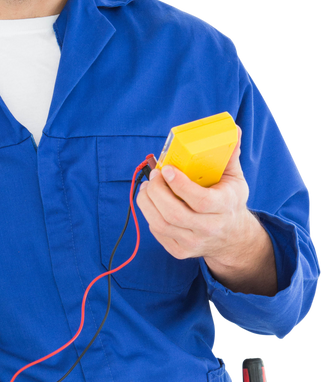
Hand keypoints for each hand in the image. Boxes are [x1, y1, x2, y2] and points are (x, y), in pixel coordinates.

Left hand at [135, 126, 251, 260]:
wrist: (231, 237)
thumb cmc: (229, 201)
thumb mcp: (235, 179)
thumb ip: (230, 155)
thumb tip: (234, 130)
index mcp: (224, 207)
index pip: (199, 201)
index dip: (179, 185)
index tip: (166, 169)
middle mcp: (209, 228)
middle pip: (174, 213)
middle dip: (157, 191)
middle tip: (153, 176)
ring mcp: (193, 243)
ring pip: (161, 224)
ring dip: (147, 202)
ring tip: (147, 187)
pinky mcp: (180, 251)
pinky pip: (157, 232)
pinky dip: (150, 214)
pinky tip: (152, 202)